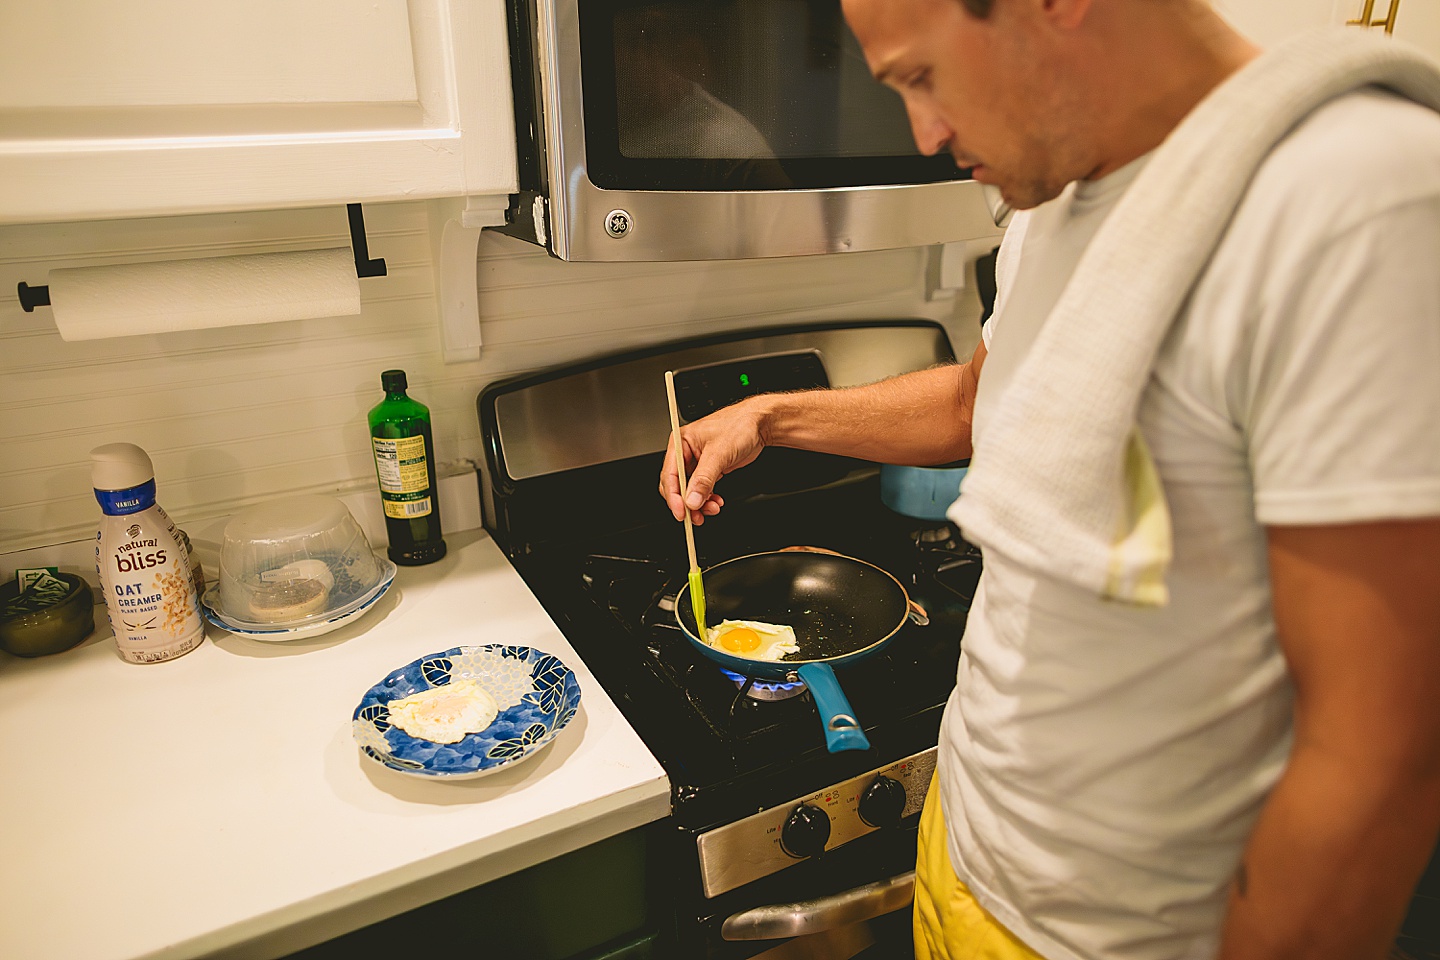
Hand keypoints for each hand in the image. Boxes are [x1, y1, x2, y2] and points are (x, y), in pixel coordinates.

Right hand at [659, 397, 768, 523]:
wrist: (760, 424)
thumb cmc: (739, 425)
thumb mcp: (719, 453)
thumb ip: (704, 479)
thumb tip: (692, 500)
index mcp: (681, 443)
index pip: (669, 474)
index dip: (674, 496)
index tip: (682, 512)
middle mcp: (686, 453)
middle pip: (677, 486)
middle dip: (687, 503)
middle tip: (695, 516)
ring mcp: (698, 462)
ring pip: (690, 491)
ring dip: (699, 503)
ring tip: (712, 509)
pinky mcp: (710, 470)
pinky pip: (702, 490)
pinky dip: (708, 499)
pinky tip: (716, 502)